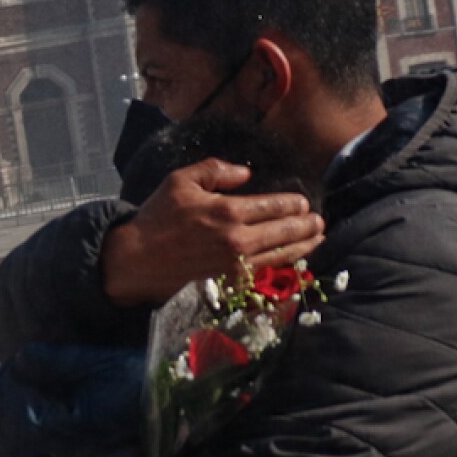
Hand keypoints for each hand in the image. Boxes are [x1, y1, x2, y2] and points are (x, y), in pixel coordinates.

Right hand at [101, 160, 323, 307]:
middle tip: (318, 220)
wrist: (137, 260)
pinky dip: (286, 268)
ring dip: (304, 246)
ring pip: (282, 255)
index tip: (303, 202)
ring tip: (318, 238)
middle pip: (285, 231)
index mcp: (228, 211)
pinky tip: (296, 262)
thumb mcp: (180, 181)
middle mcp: (238, 240)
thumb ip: (215, 170)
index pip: (274, 205)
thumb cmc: (157, 218)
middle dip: (306, 224)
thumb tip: (246, 173)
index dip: (294, 204)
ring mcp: (238, 266)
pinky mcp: (232, 285)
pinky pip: (267, 275)